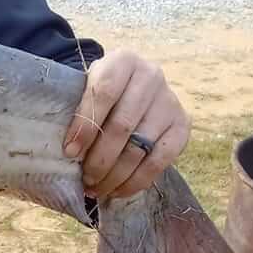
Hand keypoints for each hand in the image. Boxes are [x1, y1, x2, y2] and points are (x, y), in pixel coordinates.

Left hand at [62, 49, 190, 200]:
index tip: (70, 152)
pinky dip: (136, 181)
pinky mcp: (182, 125)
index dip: (86, 126)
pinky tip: (118, 191)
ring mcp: (169, 101)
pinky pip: (159, 161)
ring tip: (96, 188)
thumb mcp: (87, 88)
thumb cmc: (102, 94)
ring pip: (139, 147)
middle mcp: (151, 76)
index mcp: (123, 61)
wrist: (134, 89)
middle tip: (85, 179)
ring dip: (115, 175)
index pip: (103, 93)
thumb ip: (78, 110)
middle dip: (100, 159)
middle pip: (122, 125)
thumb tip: (69, 152)